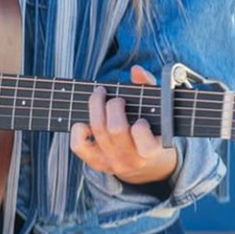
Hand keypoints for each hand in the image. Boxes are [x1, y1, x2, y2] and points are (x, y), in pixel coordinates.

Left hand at [70, 65, 180, 184]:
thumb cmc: (151, 128)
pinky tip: (85, 120)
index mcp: (150, 151)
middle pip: (116, 129)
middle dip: (114, 106)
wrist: (143, 162)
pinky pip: (79, 145)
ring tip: (99, 95)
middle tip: (116, 99)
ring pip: (97, 130)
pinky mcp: (95, 162)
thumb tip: (136, 70)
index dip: (140, 126)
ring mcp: (111, 162)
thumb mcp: (156, 111)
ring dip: (96, 107)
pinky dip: (78, 129)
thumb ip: (148, 87)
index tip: (141, 118)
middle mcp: (130, 160)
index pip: (143, 141)